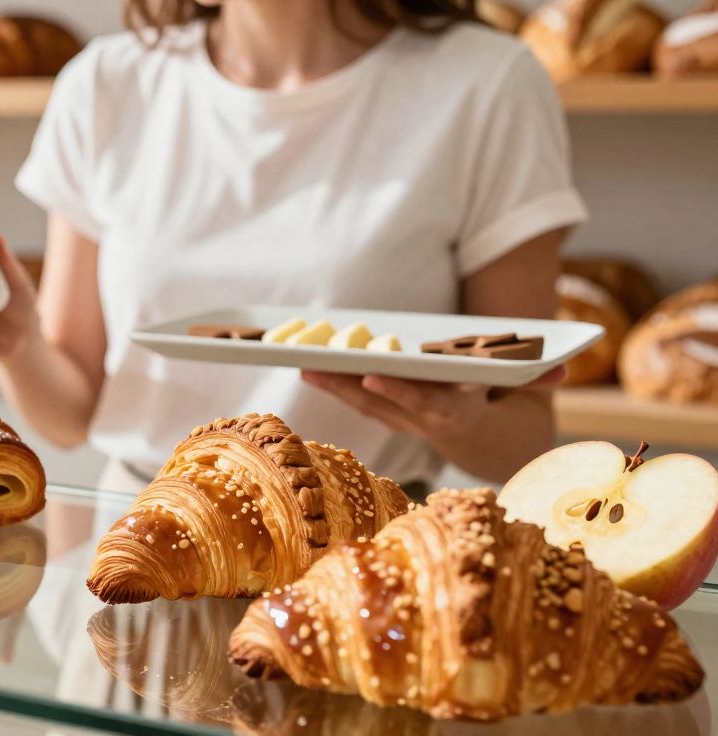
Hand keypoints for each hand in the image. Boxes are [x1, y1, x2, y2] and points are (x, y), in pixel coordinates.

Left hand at [300, 366, 566, 441]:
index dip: (400, 391)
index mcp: (455, 413)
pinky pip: (356, 400)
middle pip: (382, 403)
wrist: (486, 439)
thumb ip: (539, 379)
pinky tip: (306, 365)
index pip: (426, 403)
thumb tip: (564, 370)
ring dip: (333, 385)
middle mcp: (423, 421)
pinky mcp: (388, 414)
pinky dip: (333, 384)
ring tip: (303, 362)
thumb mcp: (522, 392)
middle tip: (318, 365)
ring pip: (363, 404)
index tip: (374, 377)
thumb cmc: (503, 400)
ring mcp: (403, 420)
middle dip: (350, 386)